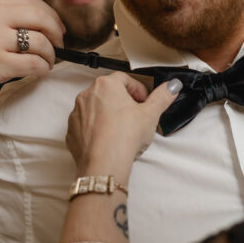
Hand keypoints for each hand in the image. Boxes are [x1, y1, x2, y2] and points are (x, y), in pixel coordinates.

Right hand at [0, 0, 64, 109]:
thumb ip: (2, 16)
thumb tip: (41, 22)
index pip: (31, 1)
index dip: (51, 15)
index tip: (57, 27)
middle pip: (41, 18)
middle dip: (57, 33)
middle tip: (60, 45)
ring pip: (40, 43)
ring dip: (51, 55)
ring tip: (47, 62)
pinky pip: (33, 64)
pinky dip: (43, 69)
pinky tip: (39, 72)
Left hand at [66, 73, 181, 180]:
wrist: (103, 163)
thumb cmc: (124, 137)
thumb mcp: (151, 114)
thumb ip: (162, 97)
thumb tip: (171, 87)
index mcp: (106, 85)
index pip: (126, 79)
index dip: (139, 90)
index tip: (145, 101)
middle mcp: (87, 95)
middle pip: (110, 92)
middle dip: (124, 102)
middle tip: (136, 116)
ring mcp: (77, 113)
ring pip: (96, 108)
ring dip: (109, 115)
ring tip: (123, 130)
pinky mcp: (72, 131)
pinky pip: (86, 125)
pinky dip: (97, 129)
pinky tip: (109, 140)